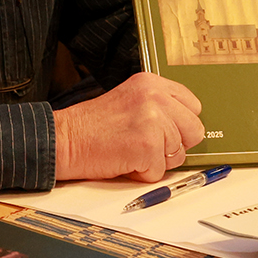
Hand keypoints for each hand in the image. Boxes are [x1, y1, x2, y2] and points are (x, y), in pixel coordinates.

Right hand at [53, 73, 204, 182]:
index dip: (180, 125)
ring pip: (178, 154)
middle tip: (145, 145)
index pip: (193, 106)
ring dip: (156, 161)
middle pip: (194, 130)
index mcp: (153, 83)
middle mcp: (156, 97)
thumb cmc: (92, 126)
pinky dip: (143, 174)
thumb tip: (186, 127)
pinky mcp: (148, 145)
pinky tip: (124, 159)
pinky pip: (160, 171)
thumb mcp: (131, 101)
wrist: (63, 139)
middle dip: (174, 145)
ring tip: (130, 150)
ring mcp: (153, 120)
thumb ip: (159, 107)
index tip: (163, 131)